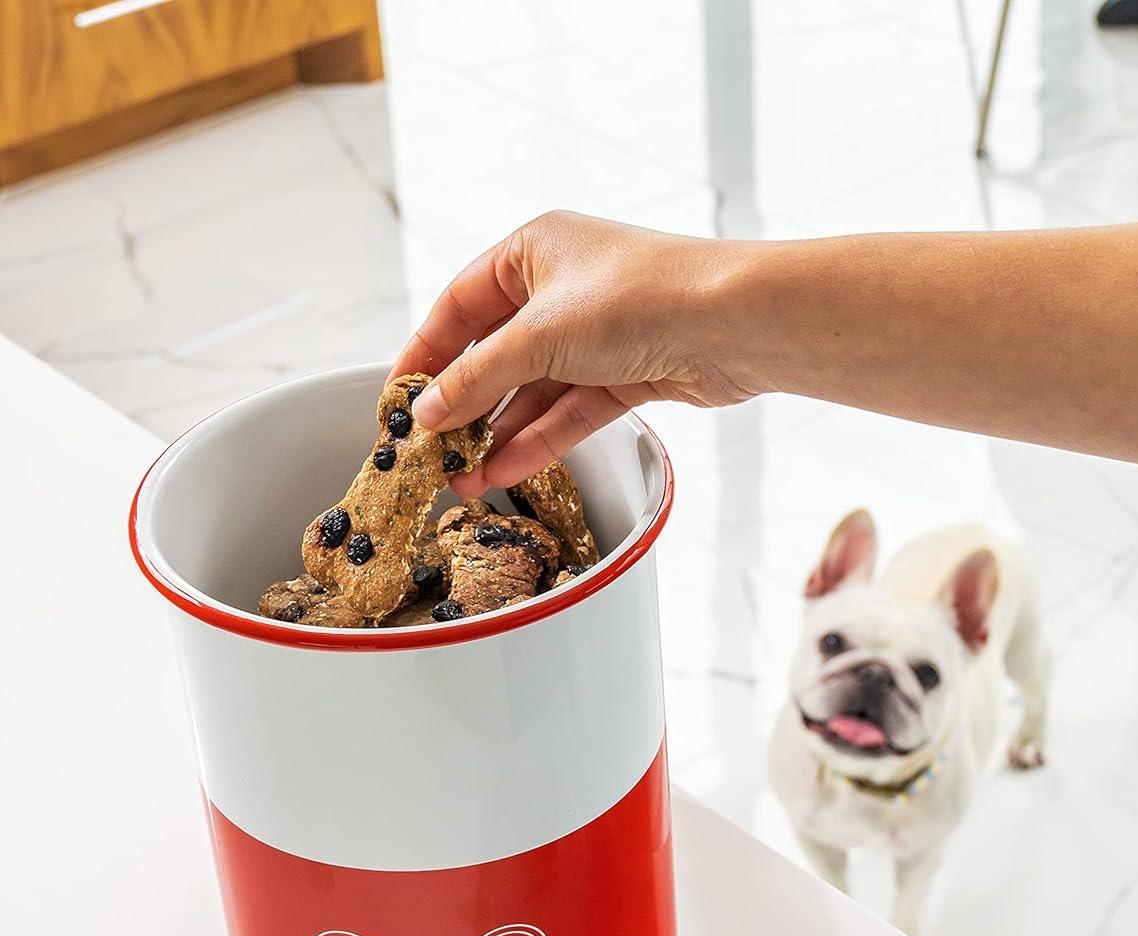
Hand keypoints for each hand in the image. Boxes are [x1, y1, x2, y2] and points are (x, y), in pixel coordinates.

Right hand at [392, 212, 755, 493]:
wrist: (734, 323)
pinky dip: (540, 441)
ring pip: (535, 391)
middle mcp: (563, 287)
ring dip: (500, 435)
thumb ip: (477, 378)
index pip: (459, 305)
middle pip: (497, 354)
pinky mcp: (629, 373)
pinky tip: (506, 471)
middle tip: (432, 451)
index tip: (398, 399)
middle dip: (465, 407)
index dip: (425, 353)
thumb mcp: (539, 336)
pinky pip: (571, 411)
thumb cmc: (640, 298)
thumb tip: (427, 411)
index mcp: (533, 250)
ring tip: (464, 477)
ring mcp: (598, 333)